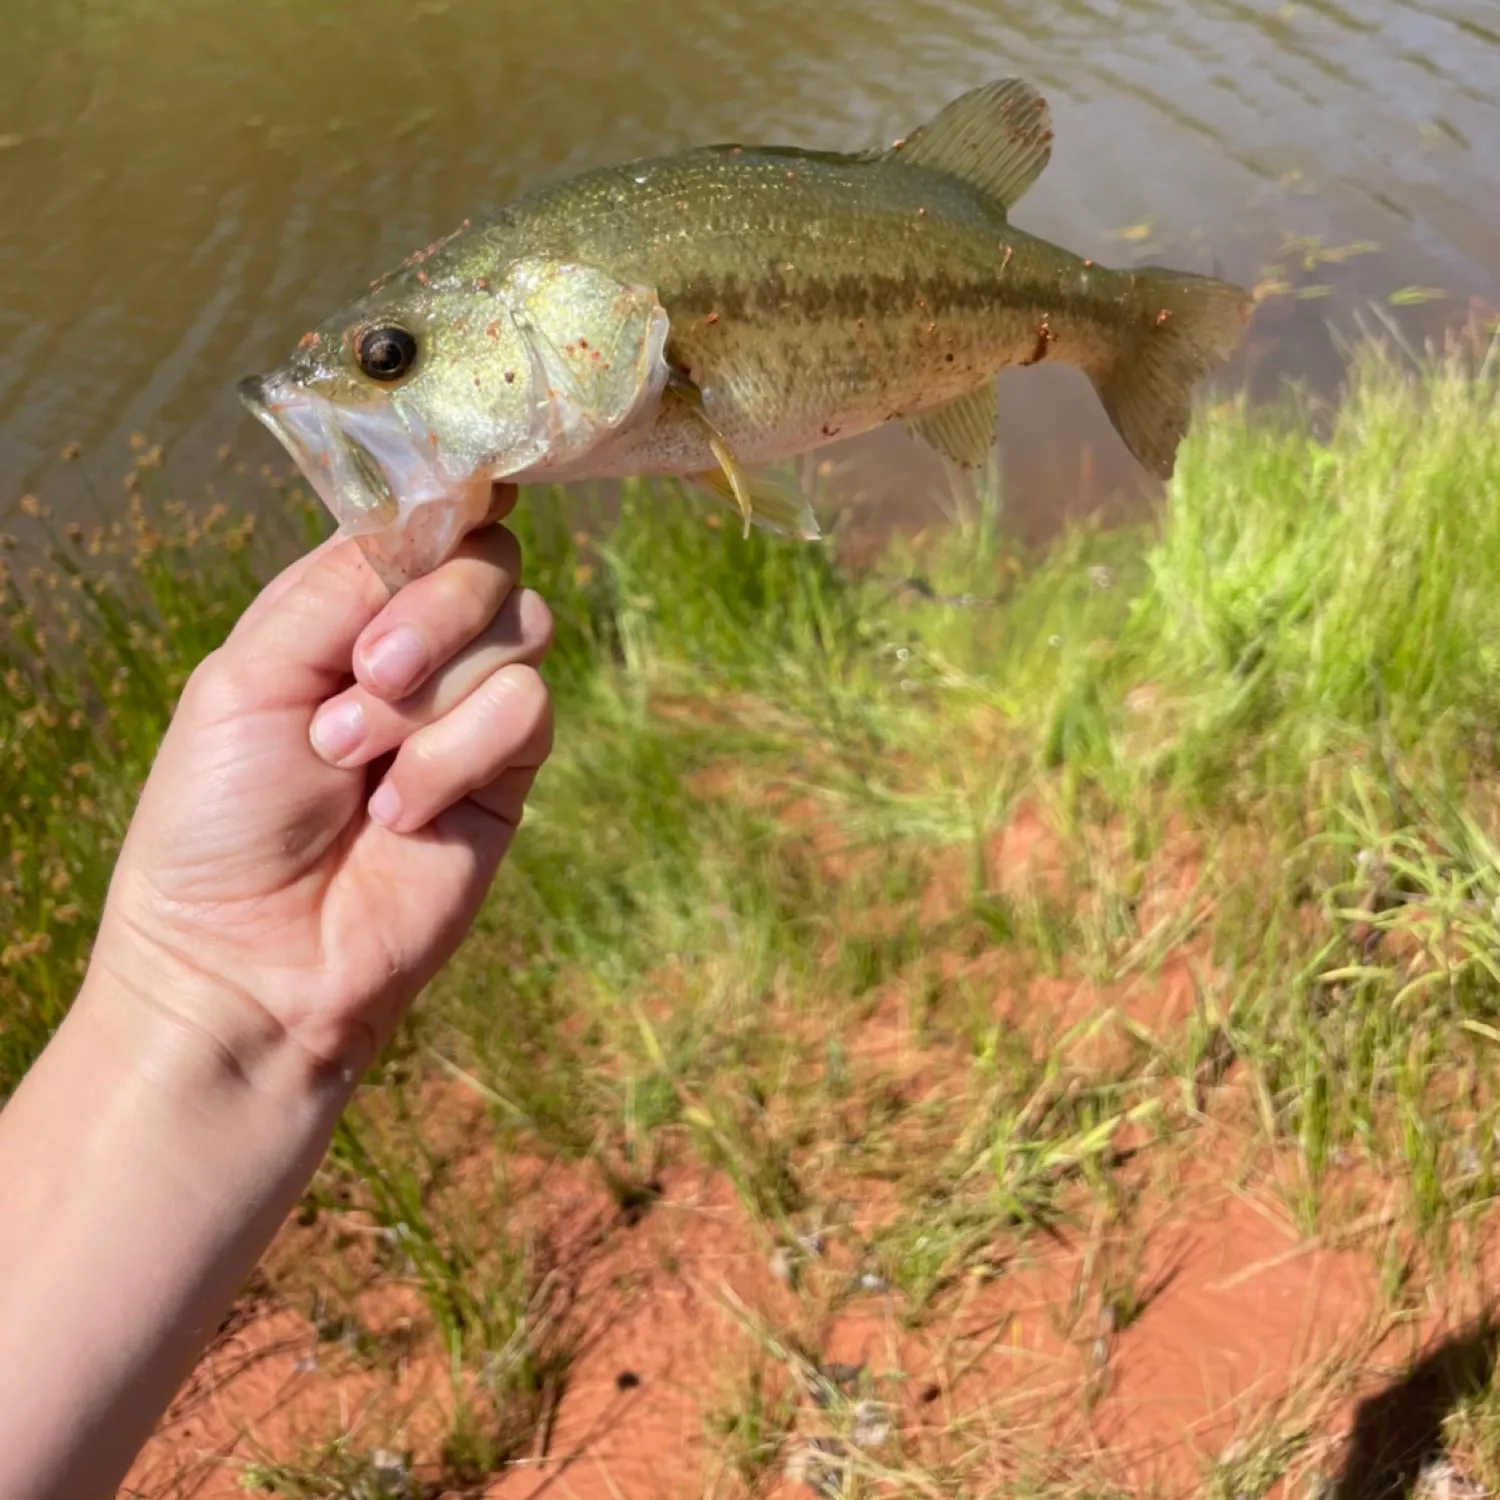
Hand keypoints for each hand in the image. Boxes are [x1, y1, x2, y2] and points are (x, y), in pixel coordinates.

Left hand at [89, 484, 552, 1080]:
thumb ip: (343, 585)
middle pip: (487, 561)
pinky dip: (458, 755)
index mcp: (338, 610)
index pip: (421, 522)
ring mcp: (463, 711)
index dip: (446, 503)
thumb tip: (445, 504)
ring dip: (429, 698)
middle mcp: (412, 650)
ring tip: (356, 765)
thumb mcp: (249, 674)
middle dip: (431, 610)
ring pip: (519, 631)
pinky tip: (402, 812)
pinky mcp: (506, 775)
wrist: (253, 961)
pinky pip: (526, 710)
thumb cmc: (218, 819)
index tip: (465, 496)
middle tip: (363, 675)